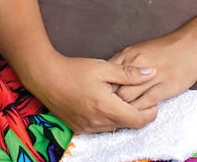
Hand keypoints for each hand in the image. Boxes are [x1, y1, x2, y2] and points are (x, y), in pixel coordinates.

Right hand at [25, 55, 158, 133]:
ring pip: (115, 126)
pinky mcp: (80, 128)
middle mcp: (98, 121)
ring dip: (120, 116)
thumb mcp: (103, 67)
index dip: (150, 113)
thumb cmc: (73, 70)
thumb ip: (129, 74)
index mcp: (106, 106)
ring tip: (116, 98)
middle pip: (128, 124)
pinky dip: (107, 118)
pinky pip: (101, 128)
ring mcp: (88, 127)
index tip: (151, 102)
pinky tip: (101, 103)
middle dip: (135, 112)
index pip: (139, 120)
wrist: (44, 77)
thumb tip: (152, 73)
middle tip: (134, 96)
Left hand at [109, 34, 196, 108]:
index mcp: (127, 55)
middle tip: (111, 107)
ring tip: (124, 112)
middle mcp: (135, 65)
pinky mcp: (164, 88)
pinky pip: (145, 103)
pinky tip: (141, 111)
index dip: (103, 87)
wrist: (190, 47)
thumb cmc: (164, 49)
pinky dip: (140, 110)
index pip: (107, 74)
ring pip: (127, 98)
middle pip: (113, 87)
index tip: (104, 95)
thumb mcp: (138, 50)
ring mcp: (149, 77)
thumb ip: (123, 63)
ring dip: (123, 107)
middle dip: (110, 99)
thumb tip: (109, 76)